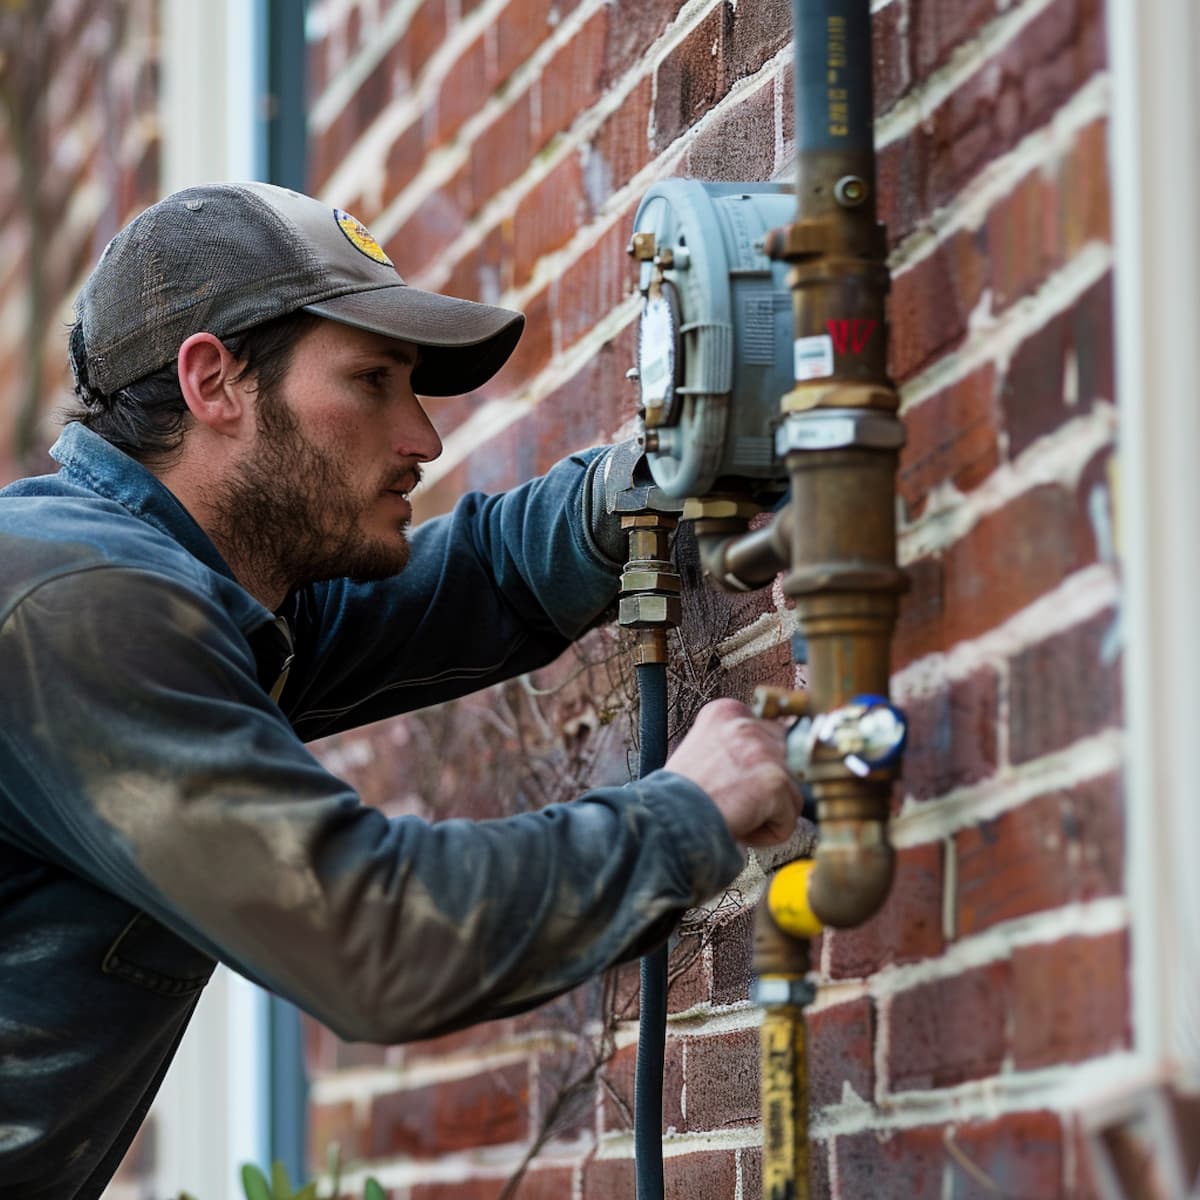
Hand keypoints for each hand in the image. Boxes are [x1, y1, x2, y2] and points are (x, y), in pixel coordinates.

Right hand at [664, 698, 804, 846]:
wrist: (667, 820)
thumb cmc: (678, 796)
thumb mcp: (702, 751)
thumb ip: (734, 746)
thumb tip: (764, 759)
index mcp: (727, 712)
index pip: (769, 734)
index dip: (755, 766)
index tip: (734, 780)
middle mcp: (747, 724)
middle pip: (786, 760)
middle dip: (767, 786)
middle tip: (737, 799)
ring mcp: (764, 751)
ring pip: (790, 791)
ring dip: (767, 811)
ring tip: (734, 813)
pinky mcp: (776, 781)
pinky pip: (789, 818)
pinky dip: (768, 833)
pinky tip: (740, 826)